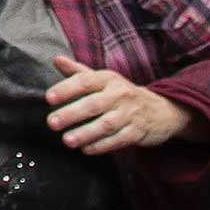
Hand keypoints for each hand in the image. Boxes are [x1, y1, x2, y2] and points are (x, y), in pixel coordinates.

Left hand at [46, 56, 205, 154]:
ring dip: (85, 133)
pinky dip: (101, 146)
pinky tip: (86, 149)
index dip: (66, 88)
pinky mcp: (137, 133)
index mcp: (108, 79)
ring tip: (67, 140)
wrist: (160, 110)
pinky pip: (118, 140)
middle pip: (94, 104)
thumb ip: (78, 72)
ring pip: (106, 125)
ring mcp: (130, 114)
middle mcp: (120, 95)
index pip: (85, 81)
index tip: (49, 98)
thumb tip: (56, 60)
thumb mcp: (103, 79)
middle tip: (52, 122)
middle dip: (72, 114)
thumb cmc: (122, 93)